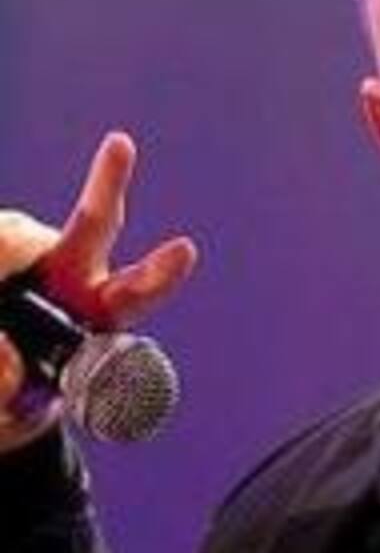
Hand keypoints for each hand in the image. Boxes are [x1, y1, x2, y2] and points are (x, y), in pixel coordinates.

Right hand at [0, 132, 196, 451]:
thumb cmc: (14, 389)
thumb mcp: (15, 406)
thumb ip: (11, 391)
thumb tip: (5, 362)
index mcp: (99, 310)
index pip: (134, 291)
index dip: (160, 273)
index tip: (186, 249)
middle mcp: (71, 270)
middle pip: (92, 223)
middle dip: (108, 184)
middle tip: (123, 146)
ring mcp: (26, 249)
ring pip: (9, 238)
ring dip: (0, 262)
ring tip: (1, 334)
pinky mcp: (2, 239)